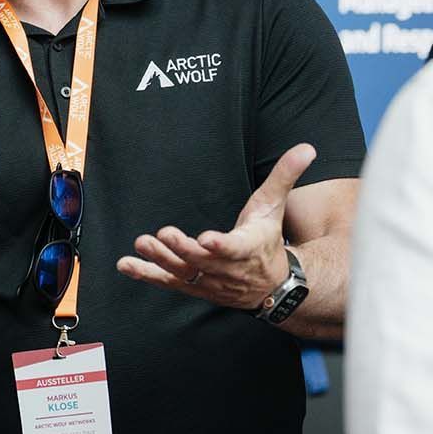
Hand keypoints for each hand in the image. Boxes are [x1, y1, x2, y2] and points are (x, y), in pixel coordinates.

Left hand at [116, 143, 315, 309]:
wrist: (271, 285)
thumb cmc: (268, 238)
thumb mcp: (275, 206)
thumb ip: (285, 176)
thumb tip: (307, 148)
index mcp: (248, 248)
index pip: (235, 248)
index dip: (221, 245)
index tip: (207, 239)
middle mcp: (227, 269)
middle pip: (203, 261)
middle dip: (183, 249)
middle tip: (164, 233)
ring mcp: (209, 280)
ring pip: (183, 273)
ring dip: (161, 260)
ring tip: (143, 244)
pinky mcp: (193, 285)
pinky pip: (167, 282)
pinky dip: (146, 274)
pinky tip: (126, 265)